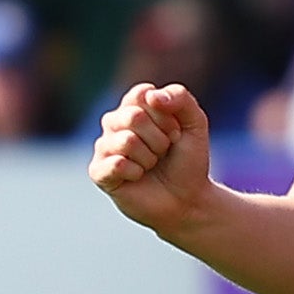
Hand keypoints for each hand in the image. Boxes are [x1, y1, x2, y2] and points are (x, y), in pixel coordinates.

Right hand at [91, 82, 213, 231]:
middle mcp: (114, 122)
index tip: (175, 132)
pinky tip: (138, 177)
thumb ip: (180, 98)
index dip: (166, 116)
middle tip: (164, 152)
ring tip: (152, 165)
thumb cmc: (188, 159)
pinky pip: (116, 164)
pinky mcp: (98, 171)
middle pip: (134, 117)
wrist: (187, 198)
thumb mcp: (195, 123)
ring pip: (126, 141)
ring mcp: (104, 147)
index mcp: (134, 105)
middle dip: (160, 139)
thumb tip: (152, 96)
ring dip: (150, 158)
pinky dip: (136, 172)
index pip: (142, 94)